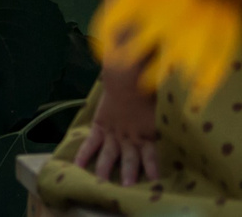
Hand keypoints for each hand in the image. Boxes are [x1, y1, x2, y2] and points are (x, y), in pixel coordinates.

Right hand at [76, 59, 159, 185]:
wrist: (125, 77)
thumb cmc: (148, 90)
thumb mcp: (164, 109)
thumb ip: (171, 121)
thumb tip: (188, 124)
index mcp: (147, 134)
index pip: (150, 156)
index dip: (151, 167)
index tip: (154, 180)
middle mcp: (129, 137)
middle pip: (129, 159)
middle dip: (128, 173)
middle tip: (127, 187)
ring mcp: (113, 132)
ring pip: (109, 154)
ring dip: (105, 168)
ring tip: (101, 183)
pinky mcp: (100, 126)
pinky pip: (90, 142)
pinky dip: (84, 153)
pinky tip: (77, 165)